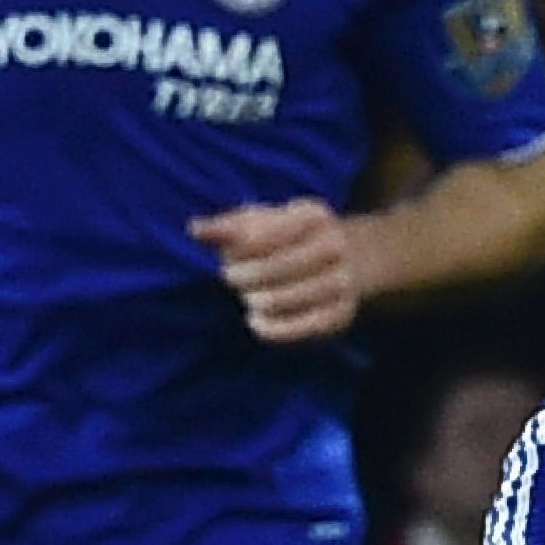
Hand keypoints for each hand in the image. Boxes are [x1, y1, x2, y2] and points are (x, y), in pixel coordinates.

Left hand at [188, 198, 370, 343]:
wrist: (348, 263)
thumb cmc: (289, 241)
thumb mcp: (262, 223)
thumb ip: (228, 226)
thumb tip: (196, 230)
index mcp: (314, 215)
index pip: (263, 234)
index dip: (237, 250)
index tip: (228, 254)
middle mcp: (335, 245)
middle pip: (274, 268)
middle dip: (242, 277)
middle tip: (232, 277)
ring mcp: (342, 282)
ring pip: (283, 299)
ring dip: (255, 301)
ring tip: (249, 298)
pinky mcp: (340, 315)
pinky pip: (299, 329)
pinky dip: (270, 329)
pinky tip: (256, 321)